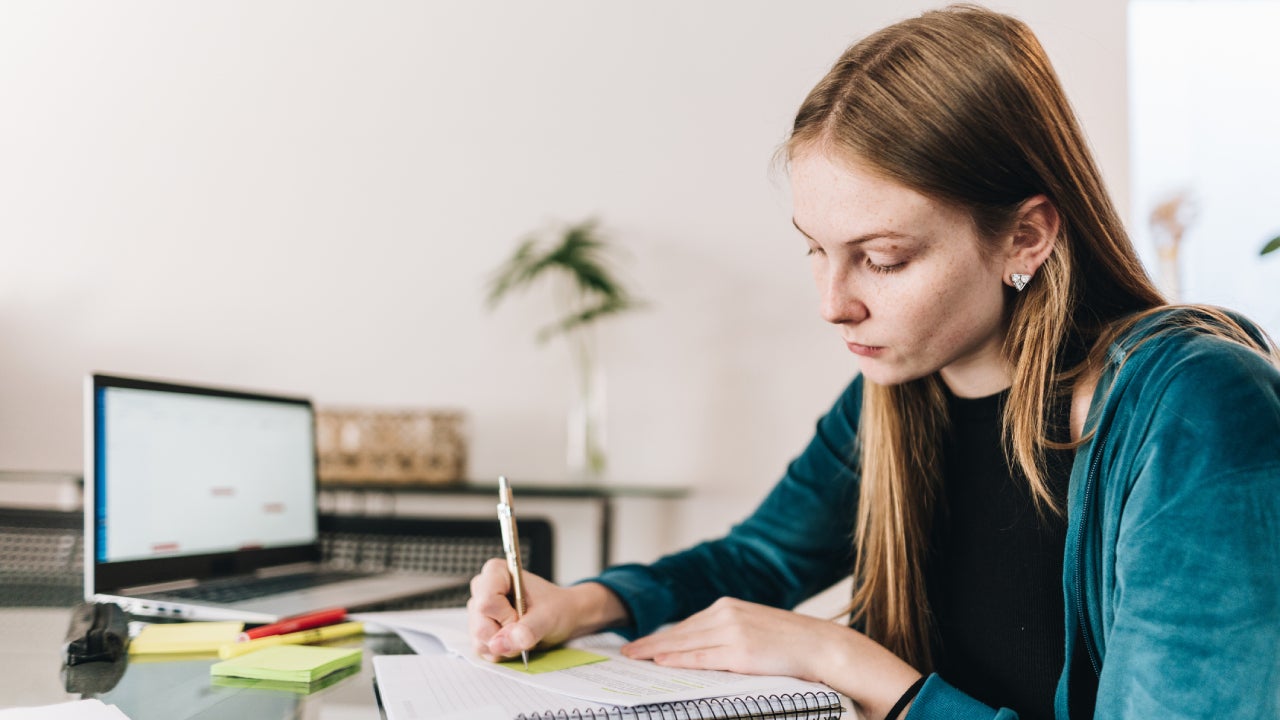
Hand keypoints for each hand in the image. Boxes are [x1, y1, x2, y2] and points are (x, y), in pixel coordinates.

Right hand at [466, 558, 626, 661]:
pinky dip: (501, 651)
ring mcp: (477, 610)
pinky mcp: (478, 628)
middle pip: (481, 625)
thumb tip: (499, 645)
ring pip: (480, 640)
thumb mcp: (547, 618)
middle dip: (506, 636)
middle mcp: (481, 589)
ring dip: (504, 646)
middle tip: (525, 628)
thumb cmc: (556, 608)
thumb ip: (526, 630)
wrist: (562, 615)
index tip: (523, 616)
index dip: (506, 617)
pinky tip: (514, 640)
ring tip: (521, 634)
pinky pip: (481, 648)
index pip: (486, 602)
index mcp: (496, 572)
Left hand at [620, 597, 921, 719]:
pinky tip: (660, 661)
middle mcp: (726, 613)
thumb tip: (700, 646)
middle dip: (650, 642)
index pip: (686, 623)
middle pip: (679, 630)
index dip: (661, 635)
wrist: (821, 646)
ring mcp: (731, 631)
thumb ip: (727, 632)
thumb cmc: (789, 642)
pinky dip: (678, 658)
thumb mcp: (754, 627)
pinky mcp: (739, 650)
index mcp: (728, 606)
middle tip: (626, 651)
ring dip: (656, 650)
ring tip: (634, 658)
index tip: (640, 643)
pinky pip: (701, 656)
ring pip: (684, 642)